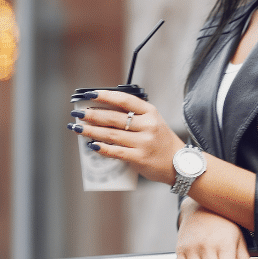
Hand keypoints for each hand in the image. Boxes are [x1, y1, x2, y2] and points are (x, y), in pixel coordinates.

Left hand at [69, 90, 183, 185]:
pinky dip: (102, 148)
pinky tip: (91, 145)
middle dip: (92, 115)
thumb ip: (133, 116)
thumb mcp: (153, 122)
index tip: (89, 94)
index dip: (105, 95)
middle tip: (77, 114)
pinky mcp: (140, 158)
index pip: (124, 100)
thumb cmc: (161, 141)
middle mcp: (148, 125)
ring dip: (91, 131)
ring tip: (78, 128)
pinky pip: (116, 152)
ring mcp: (144, 142)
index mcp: (150, 112)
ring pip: (111, 134)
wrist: (179, 164)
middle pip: (114, 117)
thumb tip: (101, 113)